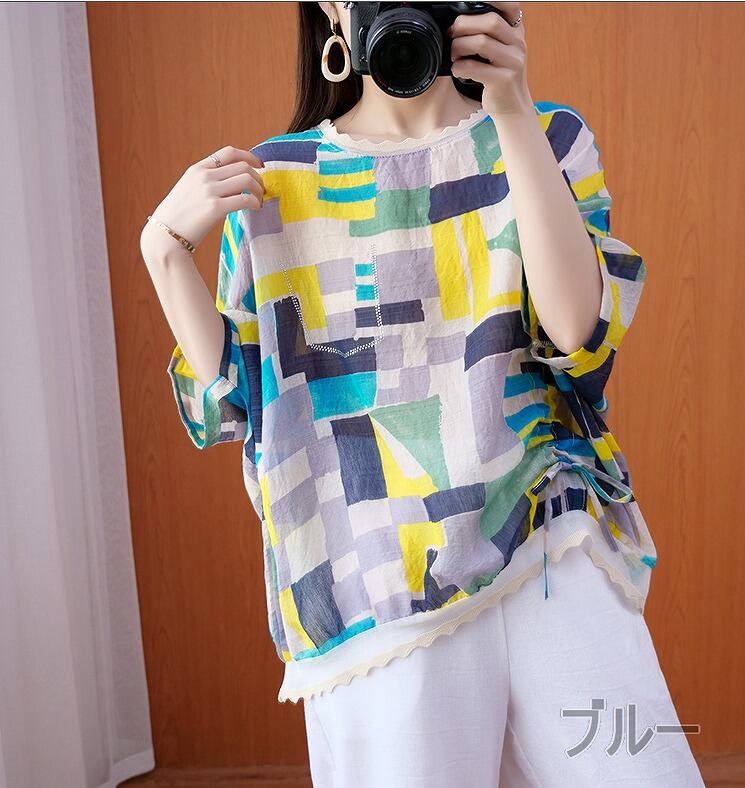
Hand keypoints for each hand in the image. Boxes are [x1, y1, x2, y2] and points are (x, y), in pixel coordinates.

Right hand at [141, 146, 264, 256]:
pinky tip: (256, 209)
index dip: (249, 156)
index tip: (259, 166)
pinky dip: (256, 203)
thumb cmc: (179, 218)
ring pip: (247, 180)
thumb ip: (207, 182)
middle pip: (242, 166)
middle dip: (257, 178)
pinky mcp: (215, 208)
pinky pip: (246, 200)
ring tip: (259, 201)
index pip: (229, 152)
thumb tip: (233, 183)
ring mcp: (209, 191)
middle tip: (261, 191)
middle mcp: (204, 176)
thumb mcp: (189, 190)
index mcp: (197, 169)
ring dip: (259, 190)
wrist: (164, 236)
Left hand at [448, 2, 532, 117]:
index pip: (510, 5)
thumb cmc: (500, 76)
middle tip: (452, 34)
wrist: (512, 107)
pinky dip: (459, 67)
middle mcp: (518, 44)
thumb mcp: (500, 50)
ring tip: (454, 55)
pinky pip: (474, 67)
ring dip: (459, 47)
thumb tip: (457, 22)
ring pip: (481, 42)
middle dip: (464, 24)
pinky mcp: (504, 80)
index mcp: (516, 32)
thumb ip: (488, 33)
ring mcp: (513, 62)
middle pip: (490, 21)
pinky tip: (458, 70)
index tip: (469, 1)